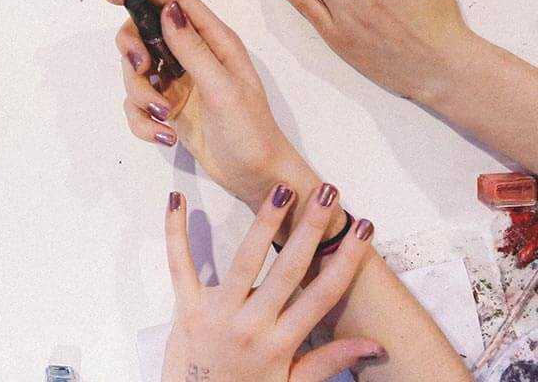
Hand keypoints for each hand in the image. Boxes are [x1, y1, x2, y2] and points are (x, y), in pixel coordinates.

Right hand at [104, 0, 310, 210]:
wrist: (257, 177)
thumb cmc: (251, 131)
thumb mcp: (223, 89)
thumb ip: (193, 50)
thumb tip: (168, 9)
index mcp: (214, 40)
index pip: (175, 0)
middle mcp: (193, 54)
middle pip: (144, 32)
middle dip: (133, 52)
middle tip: (142, 73)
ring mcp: (178, 81)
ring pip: (136, 71)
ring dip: (140, 94)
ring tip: (164, 117)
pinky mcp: (169, 106)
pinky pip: (137, 104)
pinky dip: (143, 120)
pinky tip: (164, 135)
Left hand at [163, 186, 381, 381]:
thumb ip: (328, 360)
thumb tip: (373, 345)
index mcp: (282, 343)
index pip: (323, 294)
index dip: (345, 260)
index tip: (362, 229)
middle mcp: (253, 325)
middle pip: (288, 270)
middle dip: (309, 229)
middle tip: (325, 193)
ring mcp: (218, 314)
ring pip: (245, 261)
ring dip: (264, 223)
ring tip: (280, 189)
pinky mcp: (186, 308)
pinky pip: (179, 264)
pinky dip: (175, 230)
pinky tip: (176, 199)